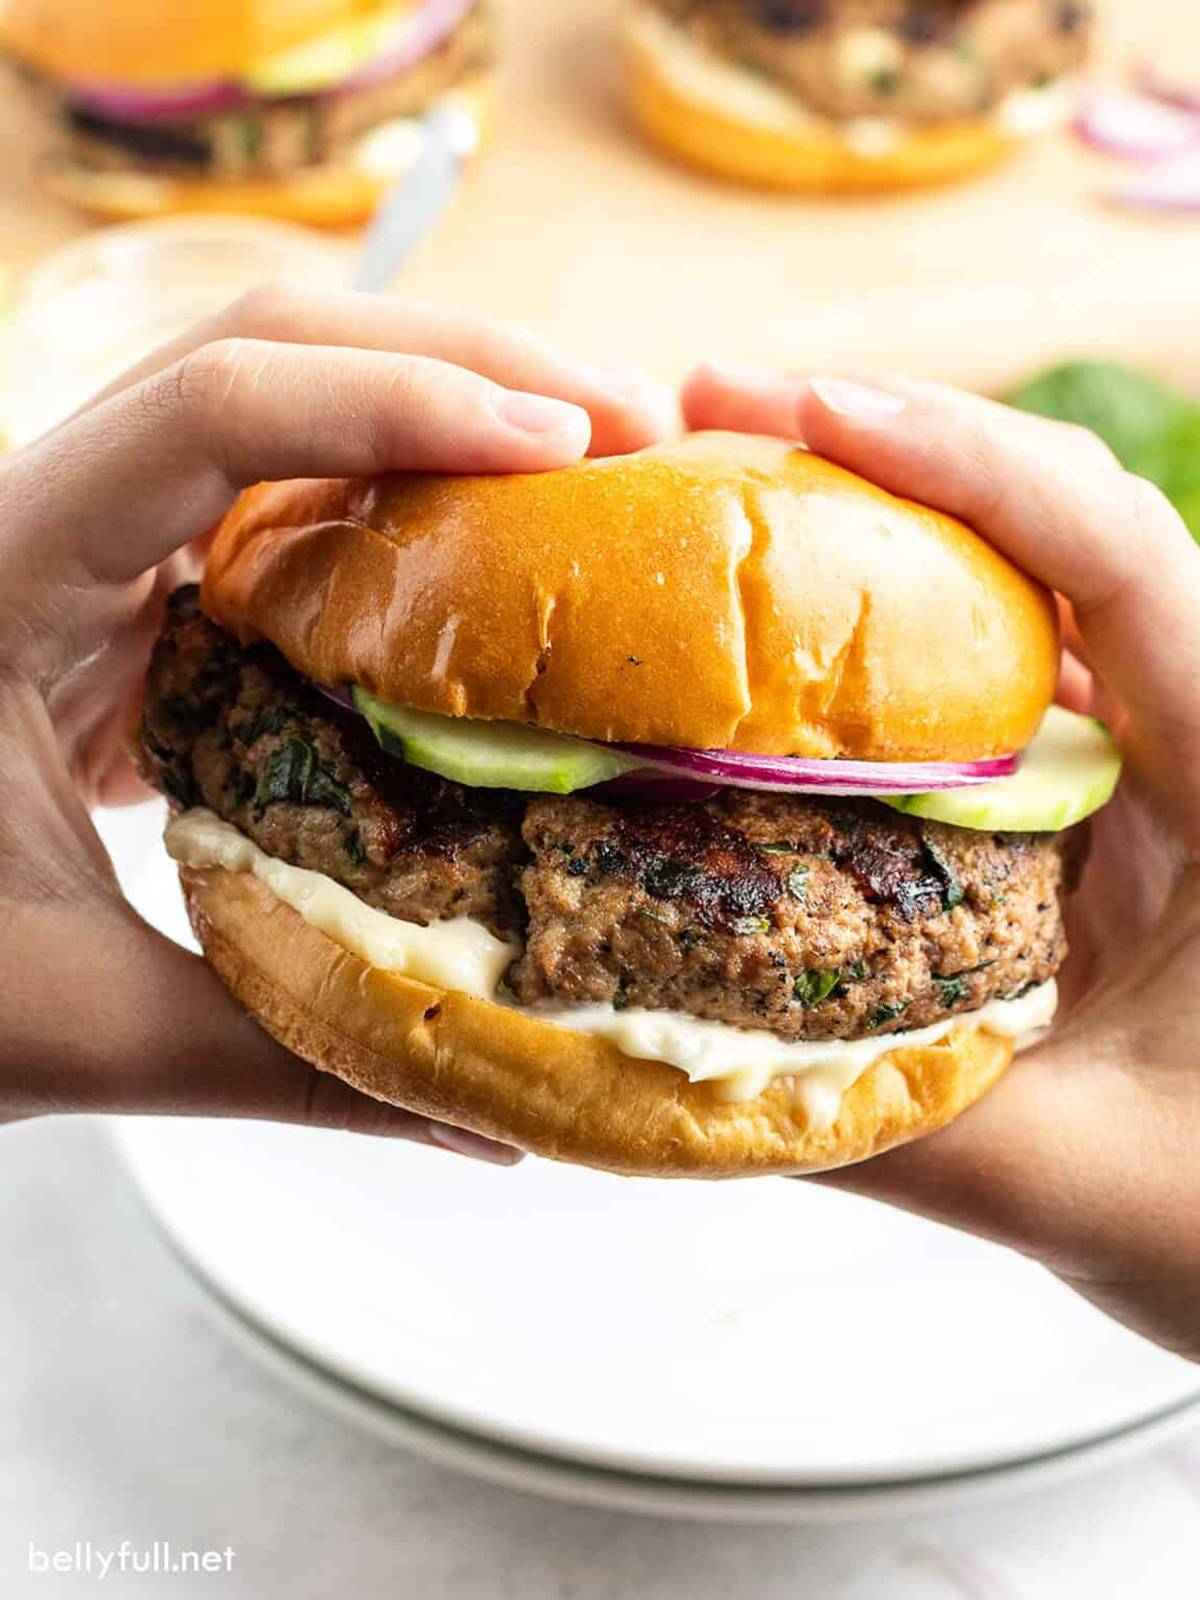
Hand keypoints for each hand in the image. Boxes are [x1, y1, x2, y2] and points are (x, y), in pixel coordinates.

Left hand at [0, 285, 671, 1157]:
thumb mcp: (71, 1023)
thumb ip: (284, 1061)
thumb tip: (497, 1119)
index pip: (209, 407)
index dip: (398, 401)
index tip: (566, 444)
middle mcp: (42, 517)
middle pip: (263, 347)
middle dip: (460, 358)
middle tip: (633, 421)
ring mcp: (84, 541)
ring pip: (271, 396)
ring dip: (435, 401)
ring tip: (593, 455)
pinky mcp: (123, 589)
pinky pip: (270, 490)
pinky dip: (394, 488)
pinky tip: (488, 543)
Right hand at [684, 364, 1199, 1358]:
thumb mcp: (1088, 1190)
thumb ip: (897, 1132)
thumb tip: (680, 1070)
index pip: (1120, 554)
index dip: (966, 461)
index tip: (808, 411)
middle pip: (1069, 527)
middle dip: (903, 450)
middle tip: (726, 418)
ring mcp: (1166, 767)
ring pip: (1040, 591)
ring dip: (899, 527)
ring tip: (748, 495)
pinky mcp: (1120, 809)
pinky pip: (1015, 679)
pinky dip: (908, 637)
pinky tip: (808, 652)